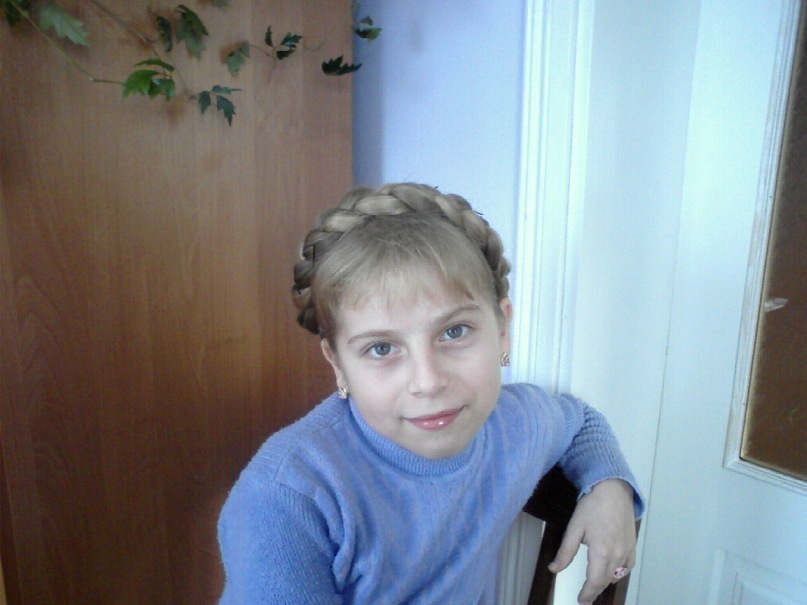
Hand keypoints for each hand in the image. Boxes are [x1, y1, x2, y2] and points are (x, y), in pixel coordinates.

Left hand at [547, 478, 636, 604]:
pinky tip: (611, 571)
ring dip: (605, 581)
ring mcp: (627, 551)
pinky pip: (627, 567)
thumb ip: (565, 552)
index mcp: (601, 552)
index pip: (594, 582)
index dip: (587, 594)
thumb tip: (554, 569)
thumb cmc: (592, 506)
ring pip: (616, 575)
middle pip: (605, 581)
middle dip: (594, 590)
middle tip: (585, 596)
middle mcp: (617, 555)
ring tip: (594, 584)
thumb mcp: (574, 528)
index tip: (580, 600)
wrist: (614, 490)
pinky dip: (618, 572)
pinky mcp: (633, 546)